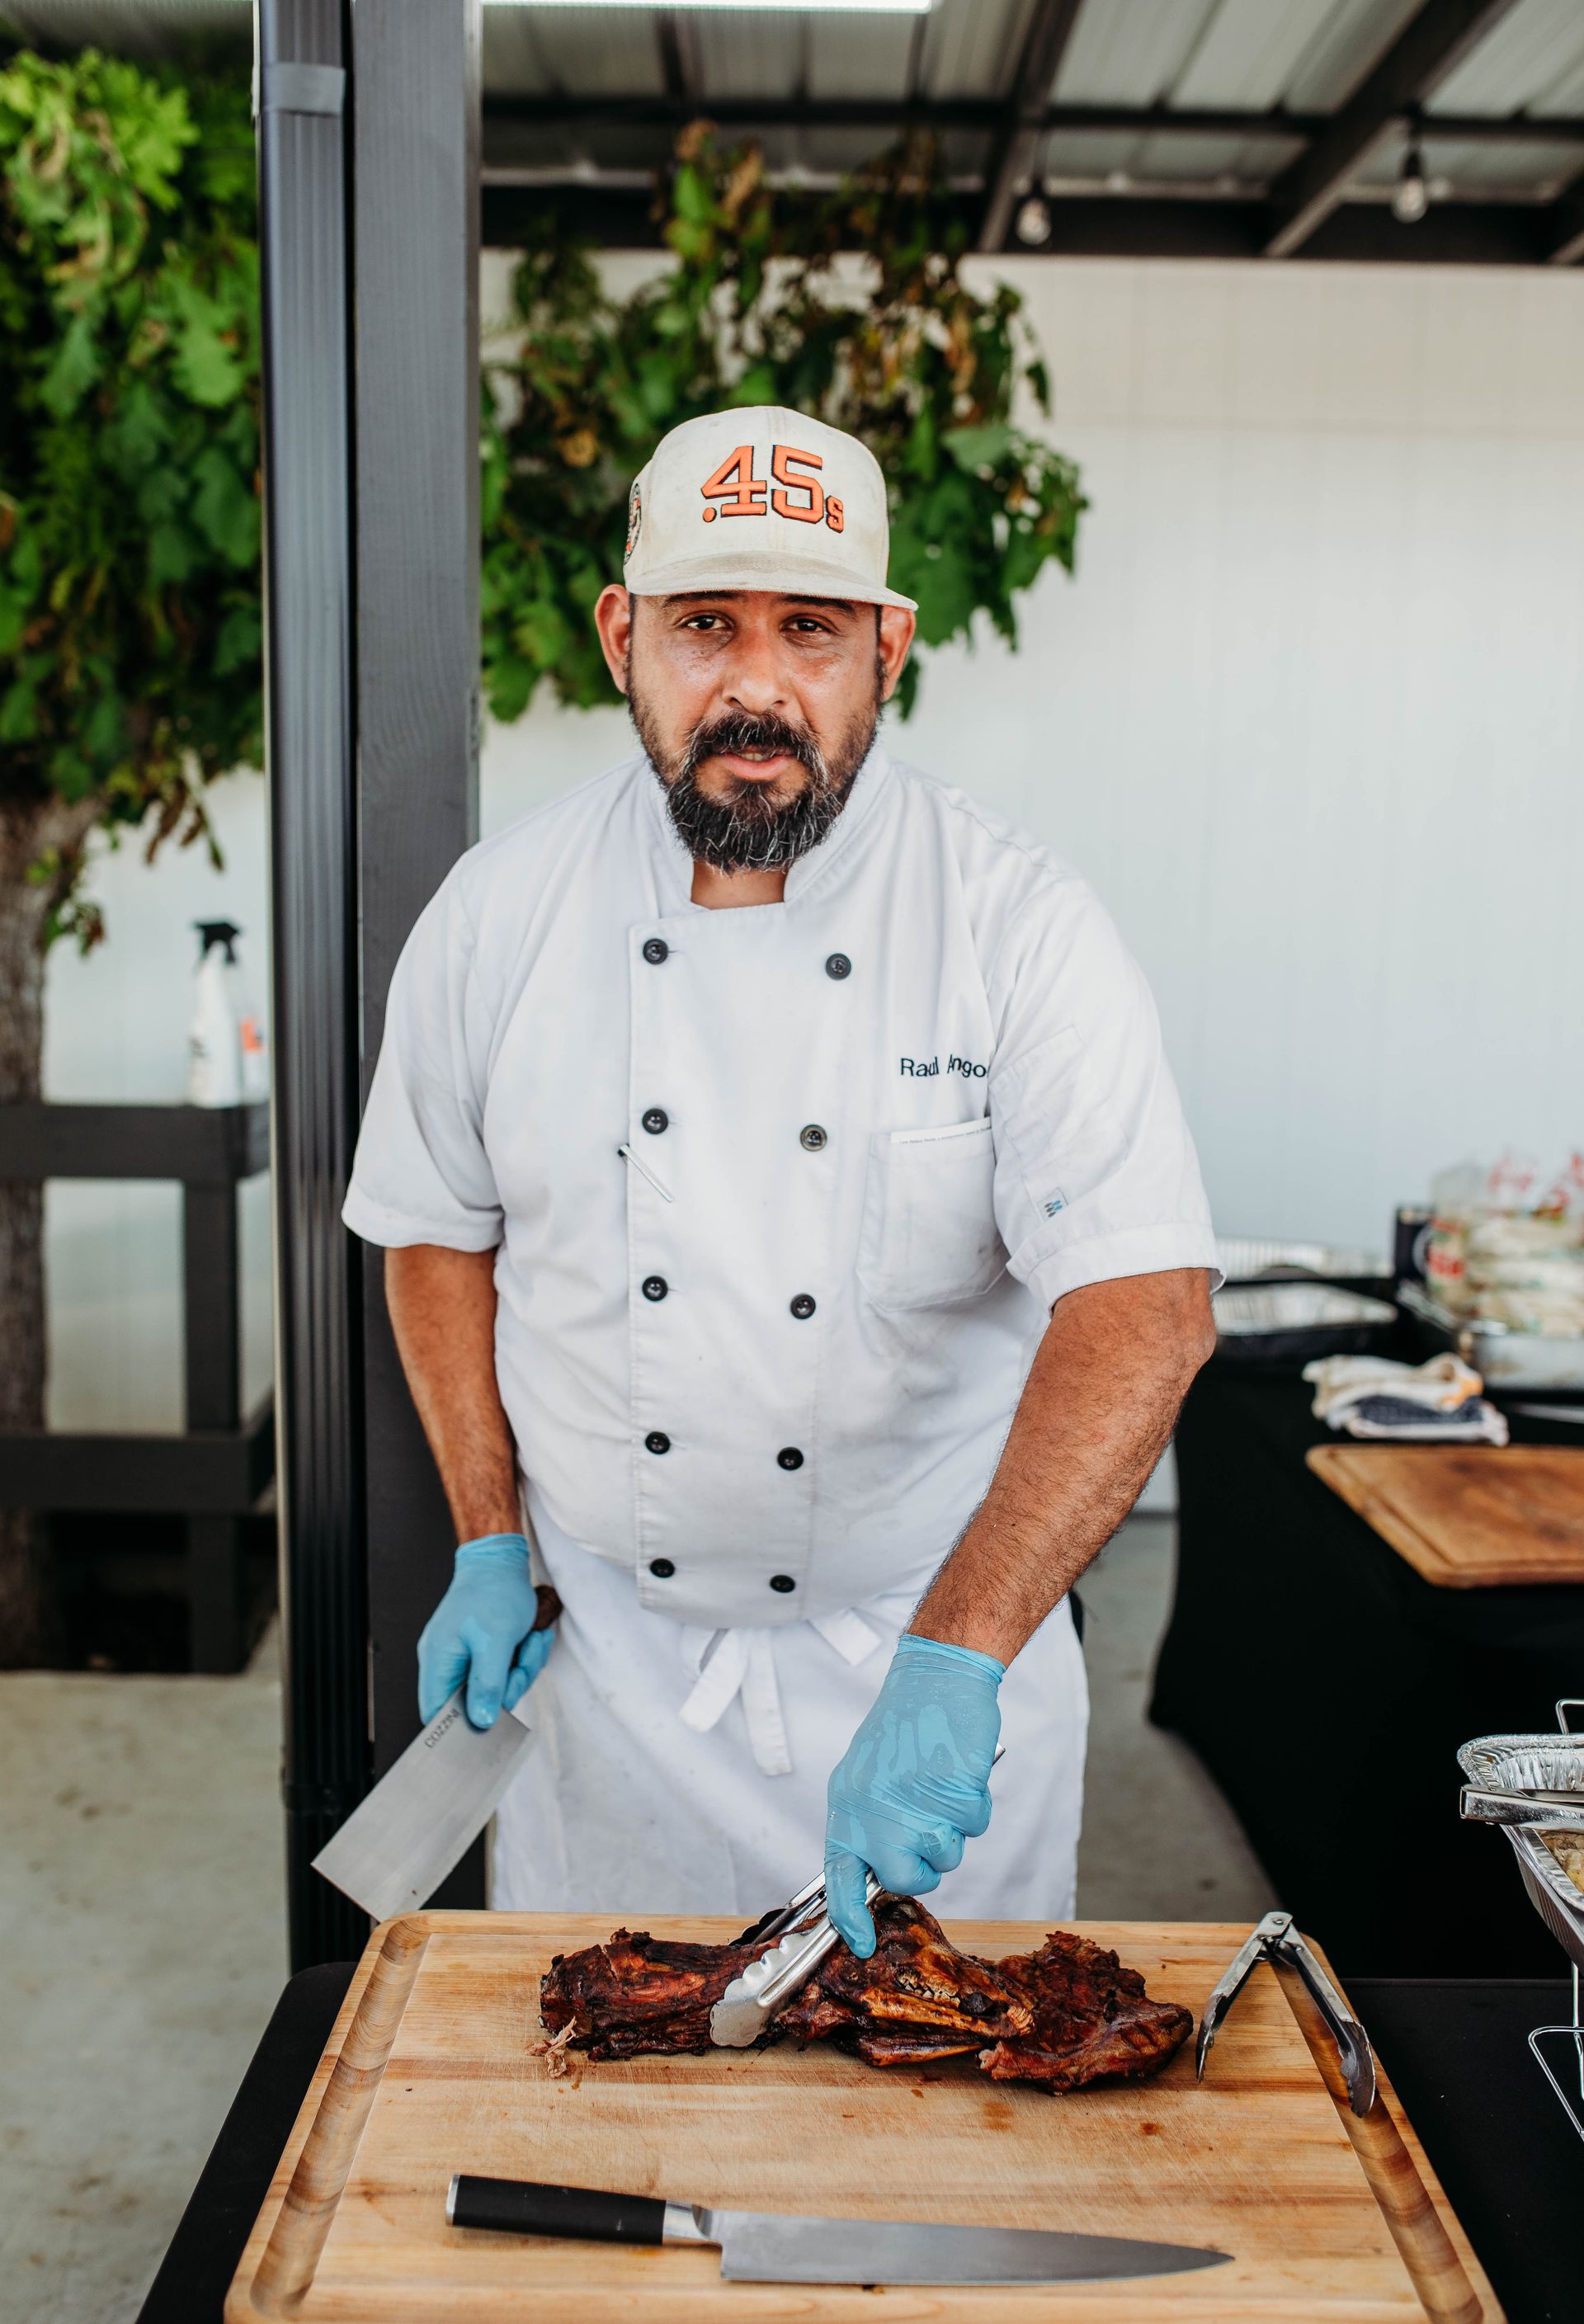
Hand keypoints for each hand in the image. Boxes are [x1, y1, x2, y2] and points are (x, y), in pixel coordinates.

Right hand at [417, 1533, 554, 1728]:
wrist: (502, 1558)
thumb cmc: (493, 1592)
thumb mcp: (495, 1641)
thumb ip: (487, 1685)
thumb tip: (481, 1721)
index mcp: (438, 1662)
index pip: (436, 1714)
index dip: (461, 1727)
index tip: (492, 1724)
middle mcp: (447, 1662)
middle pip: (475, 1703)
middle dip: (508, 1685)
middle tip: (520, 1664)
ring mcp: (466, 1656)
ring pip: (498, 1687)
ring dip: (522, 1667)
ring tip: (530, 1640)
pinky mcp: (485, 1650)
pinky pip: (506, 1670)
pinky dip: (523, 1657)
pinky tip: (531, 1637)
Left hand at [824, 1634, 1003, 1957]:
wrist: (936, 1679)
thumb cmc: (905, 1727)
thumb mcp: (867, 1776)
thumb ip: (870, 1824)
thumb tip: (877, 1872)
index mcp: (847, 1806)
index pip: (840, 1877)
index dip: (850, 1918)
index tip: (861, 1945)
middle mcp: (875, 1810)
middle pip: (904, 1877)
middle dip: (924, 1866)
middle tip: (930, 1829)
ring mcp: (915, 1803)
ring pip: (946, 1855)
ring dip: (953, 1828)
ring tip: (941, 1786)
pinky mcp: (954, 1791)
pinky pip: (975, 1824)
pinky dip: (975, 1803)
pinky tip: (960, 1772)